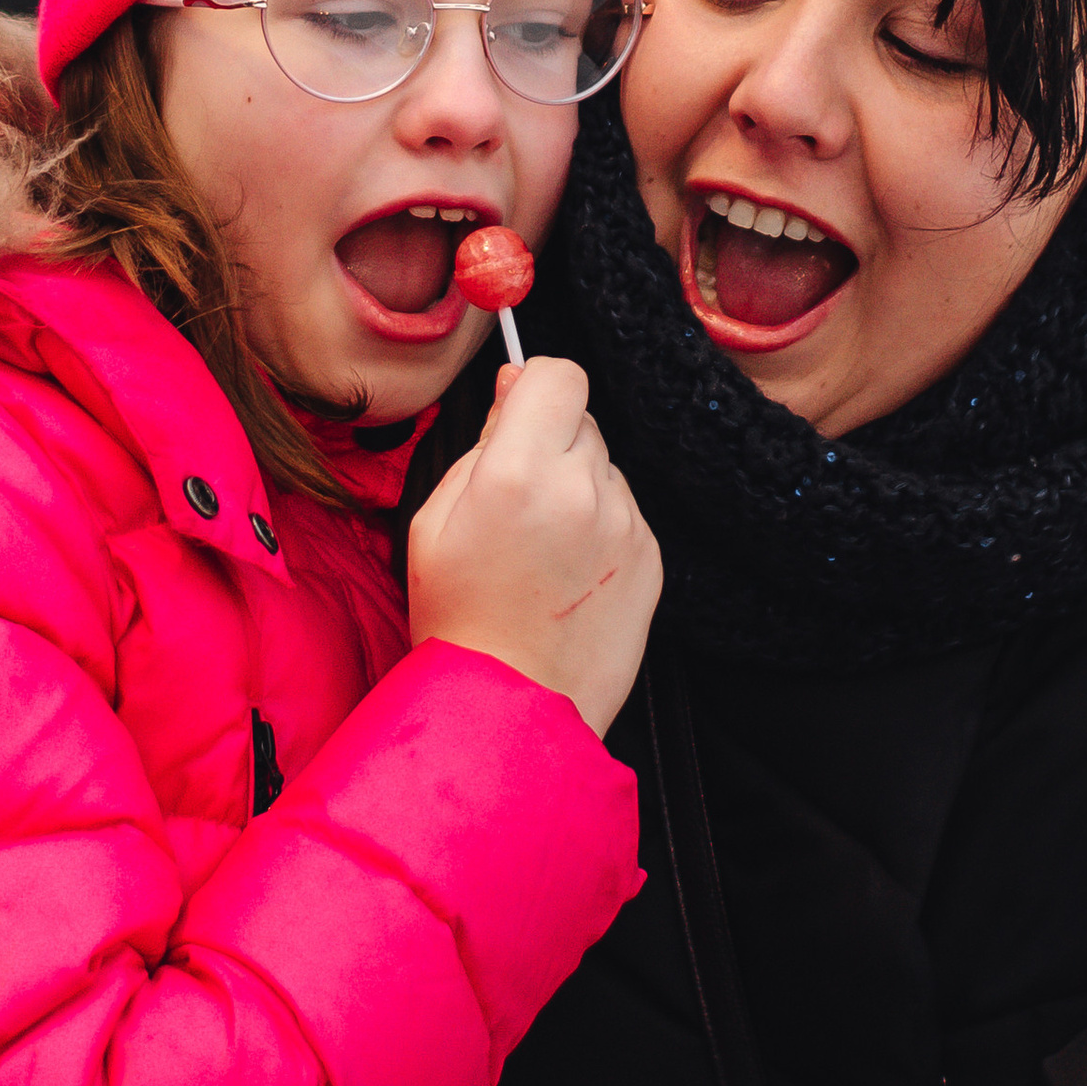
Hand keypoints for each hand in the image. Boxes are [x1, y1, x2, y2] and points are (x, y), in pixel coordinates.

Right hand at [407, 359, 661, 737]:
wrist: (510, 710)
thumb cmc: (459, 618)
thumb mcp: (434, 520)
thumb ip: (484, 442)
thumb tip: (517, 386)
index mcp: (518, 472)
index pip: (559, 375)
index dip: (536, 386)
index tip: (519, 415)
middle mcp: (582, 490)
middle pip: (582, 421)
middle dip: (552, 443)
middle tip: (518, 501)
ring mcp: (625, 526)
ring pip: (606, 467)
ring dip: (579, 486)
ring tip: (544, 550)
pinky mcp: (651, 560)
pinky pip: (627, 512)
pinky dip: (602, 528)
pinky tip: (570, 573)